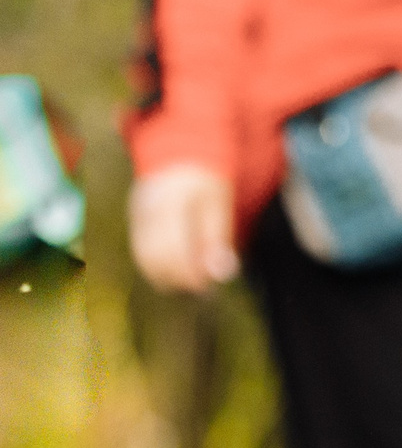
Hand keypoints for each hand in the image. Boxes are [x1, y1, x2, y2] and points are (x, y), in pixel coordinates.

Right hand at [129, 163, 237, 292]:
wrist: (179, 155)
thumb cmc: (206, 184)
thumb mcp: (220, 207)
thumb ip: (218, 239)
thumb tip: (220, 274)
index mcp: (171, 204)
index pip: (174, 251)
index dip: (191, 276)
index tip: (210, 290)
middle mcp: (147, 211)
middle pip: (155, 260)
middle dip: (180, 281)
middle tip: (205, 292)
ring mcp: (137, 216)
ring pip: (145, 260)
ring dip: (169, 279)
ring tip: (195, 284)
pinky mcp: (135, 222)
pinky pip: (142, 254)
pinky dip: (160, 269)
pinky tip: (181, 273)